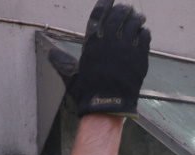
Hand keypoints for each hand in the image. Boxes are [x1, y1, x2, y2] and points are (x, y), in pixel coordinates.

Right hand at [48, 0, 149, 116]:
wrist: (108, 103)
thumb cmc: (88, 91)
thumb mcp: (72, 76)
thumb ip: (63, 63)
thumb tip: (50, 54)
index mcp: (92, 43)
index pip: (98, 16)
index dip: (105, 4)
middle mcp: (109, 41)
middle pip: (118, 16)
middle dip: (123, 9)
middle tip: (127, 8)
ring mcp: (126, 47)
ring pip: (133, 24)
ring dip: (135, 18)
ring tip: (138, 16)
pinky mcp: (139, 56)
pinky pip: (144, 37)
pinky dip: (144, 32)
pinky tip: (144, 31)